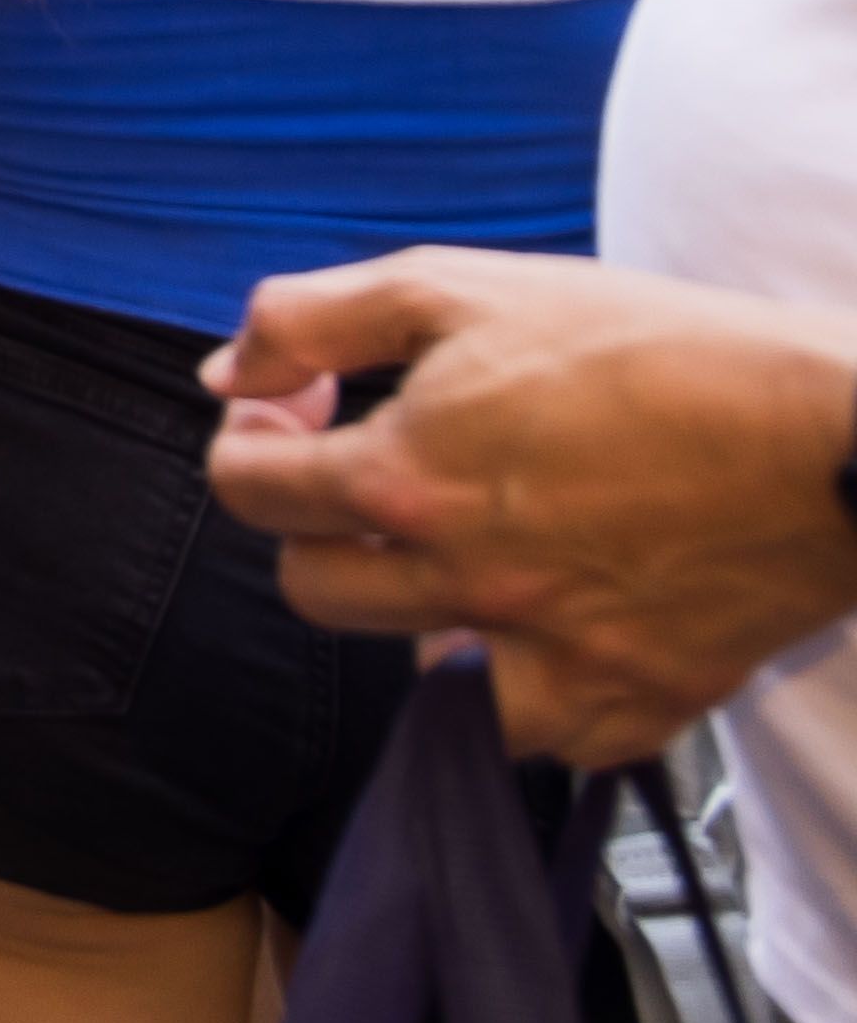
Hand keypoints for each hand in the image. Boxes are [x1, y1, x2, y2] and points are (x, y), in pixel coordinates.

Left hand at [205, 250, 856, 760]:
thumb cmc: (661, 350)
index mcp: (410, 482)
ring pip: (417, 681)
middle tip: (369, 477)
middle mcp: (470, 587)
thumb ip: (312, 320)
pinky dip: (525, 689)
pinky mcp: (637, 704)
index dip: (250, 435)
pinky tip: (546, 620)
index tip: (297, 409)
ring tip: (460, 555)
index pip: (248, 488)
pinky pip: (539, 736)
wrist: (836, 436)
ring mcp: (554, 660)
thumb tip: (226, 372)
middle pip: (314, 588)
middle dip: (319, 527)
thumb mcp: (459, 286)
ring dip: (415, 620)